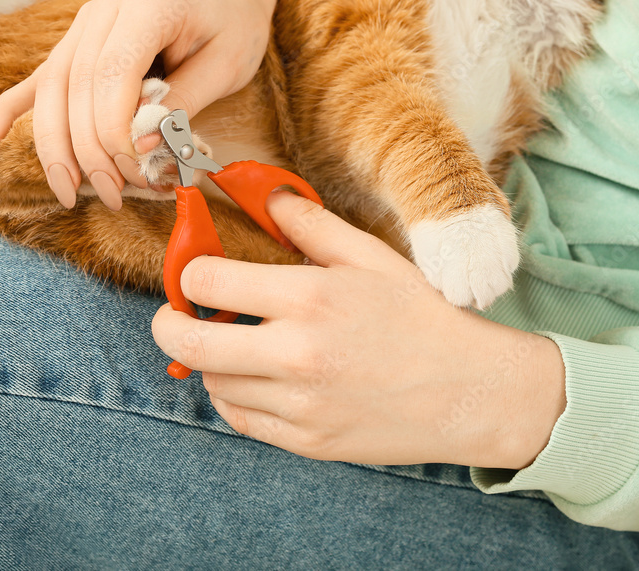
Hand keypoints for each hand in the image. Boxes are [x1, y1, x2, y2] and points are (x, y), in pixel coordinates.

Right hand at [0, 0, 279, 210]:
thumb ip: (180, 105)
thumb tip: (136, 150)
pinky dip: (6, 115)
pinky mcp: (75, 43)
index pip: (111, 75)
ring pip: (50, 92)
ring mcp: (84, 23)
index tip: (138, 173)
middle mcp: (105, 5)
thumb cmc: (232, 29)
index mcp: (146, 2)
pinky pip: (35, 82)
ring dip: (56, 150)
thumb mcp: (225, 66)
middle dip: (91, 152)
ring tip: (71, 194)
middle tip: (116, 196)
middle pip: (76, 88)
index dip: (116, 132)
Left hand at [152, 192, 566, 469]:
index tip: (195, 274)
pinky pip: (239, 419)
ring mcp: (300, 404)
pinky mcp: (306, 441)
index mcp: (309, 297)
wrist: (471, 393)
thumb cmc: (422, 318)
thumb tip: (264, 197)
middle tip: (174, 317)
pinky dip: (235, 397)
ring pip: (212, 383)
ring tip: (237, 346)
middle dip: (167, 325)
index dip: (188, 273)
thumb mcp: (371, 257)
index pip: (206, 282)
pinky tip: (258, 379)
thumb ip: (310, 225)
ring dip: (211, 362)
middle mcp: (297, 353)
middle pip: (187, 343)